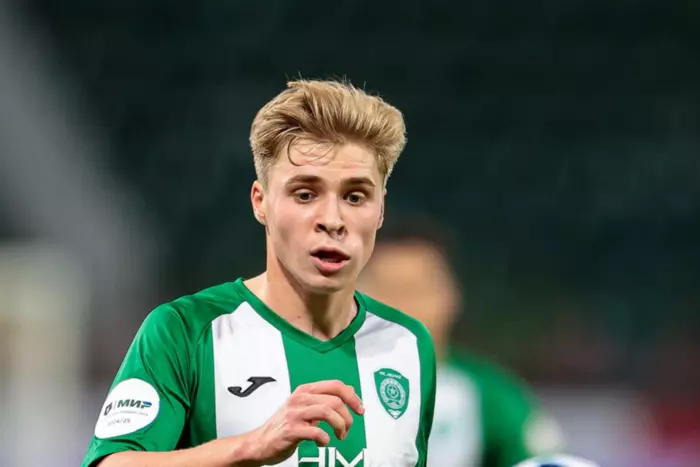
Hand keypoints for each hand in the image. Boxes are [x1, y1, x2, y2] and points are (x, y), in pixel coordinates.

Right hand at [244, 380, 363, 465]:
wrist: (259, 442)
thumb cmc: (284, 425)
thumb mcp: (305, 407)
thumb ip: (325, 399)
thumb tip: (350, 392)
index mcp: (305, 390)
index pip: (336, 385)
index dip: (352, 397)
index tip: (360, 409)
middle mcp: (300, 398)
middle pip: (335, 400)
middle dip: (348, 417)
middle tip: (347, 429)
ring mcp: (295, 413)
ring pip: (328, 412)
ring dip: (339, 426)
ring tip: (339, 436)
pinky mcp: (291, 430)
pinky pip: (316, 431)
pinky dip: (325, 439)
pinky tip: (323, 442)